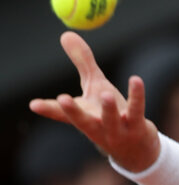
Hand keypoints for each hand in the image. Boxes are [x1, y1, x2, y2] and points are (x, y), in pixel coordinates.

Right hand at [29, 32, 159, 171]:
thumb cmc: (112, 115)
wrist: (138, 149)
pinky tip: (135, 80)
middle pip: (83, 121)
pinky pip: (137, 109)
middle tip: (62, 99)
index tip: (34, 104)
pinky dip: (137, 95)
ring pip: (111, 119)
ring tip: (105, 94)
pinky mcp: (138, 127)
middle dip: (73, 111)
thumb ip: (83, 63)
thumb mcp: (96, 87)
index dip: (48, 109)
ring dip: (108, 108)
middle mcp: (98, 127)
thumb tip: (66, 34)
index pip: (63, 115)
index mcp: (84, 119)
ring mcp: (118, 130)